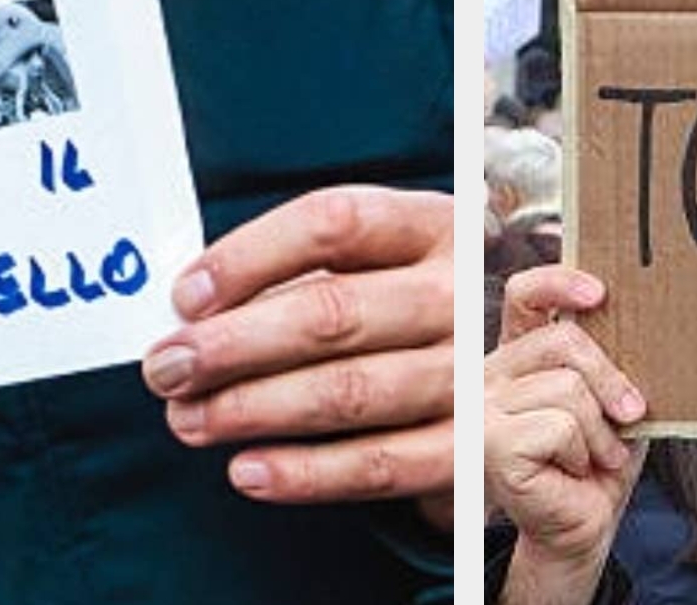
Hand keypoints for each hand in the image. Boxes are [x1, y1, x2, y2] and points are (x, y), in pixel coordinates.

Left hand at [143, 185, 453, 517]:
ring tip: (189, 419)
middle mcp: (463, 293)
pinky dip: (307, 473)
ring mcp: (474, 373)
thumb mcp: (383, 259)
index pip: (334, 223)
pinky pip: (381, 465)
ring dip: (254, 410)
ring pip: (348, 392)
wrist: (529, 371)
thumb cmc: (416, 302)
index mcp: (437, 224)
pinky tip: (248, 470)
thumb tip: (196, 311)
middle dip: (233, 345)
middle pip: (333, 312)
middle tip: (167, 368)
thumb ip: (302, 273)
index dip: (250, 257)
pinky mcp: (472, 449)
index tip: (185, 296)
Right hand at [488, 265, 646, 604]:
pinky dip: (583, 453)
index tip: (599, 295)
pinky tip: (572, 472)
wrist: (582, 529)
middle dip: (611, 379)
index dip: (559, 282)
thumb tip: (639, 320)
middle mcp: (491, 375)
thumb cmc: (598, 462)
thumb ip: (608, 358)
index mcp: (518, 355)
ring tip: (596, 456)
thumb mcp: (610, 399)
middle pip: (564, 342)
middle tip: (631, 412)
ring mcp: (483, 410)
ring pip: (568, 389)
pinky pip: (560, 426)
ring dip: (600, 431)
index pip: (525, 295)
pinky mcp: (490, 445)